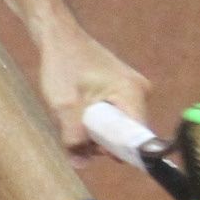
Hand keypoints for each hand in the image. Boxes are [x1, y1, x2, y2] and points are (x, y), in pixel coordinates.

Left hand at [36, 28, 151, 159]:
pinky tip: (80, 112)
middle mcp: (139, 91)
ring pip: (119, 126)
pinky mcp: (123, 90)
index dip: (117, 151)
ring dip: (96, 132)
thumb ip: (73, 137)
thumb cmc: (62, 64)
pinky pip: (115, 116)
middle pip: (127, 134)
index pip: (136, 137)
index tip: (96, 151)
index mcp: (131, 92)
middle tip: (76, 132)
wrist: (59, 36)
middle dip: (102, 141)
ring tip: (75, 118)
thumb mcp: (63, 105)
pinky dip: (96, 121)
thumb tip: (81, 163)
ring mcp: (133, 90)